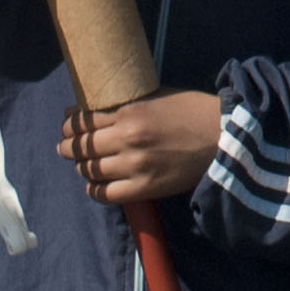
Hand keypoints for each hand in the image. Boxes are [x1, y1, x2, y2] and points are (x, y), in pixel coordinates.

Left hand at [59, 87, 220, 205]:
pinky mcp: (144, 188)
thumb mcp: (159, 96)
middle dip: (68, 146)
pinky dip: (94, 190)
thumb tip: (96, 111)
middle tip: (65, 147)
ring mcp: (134, 166)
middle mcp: (127, 138)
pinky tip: (95, 184)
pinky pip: (105, 194)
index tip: (66, 125)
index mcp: (130, 111)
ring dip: (81, 167)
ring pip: (90, 170)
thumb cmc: (193, 111)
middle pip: (81, 146)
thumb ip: (128, 104)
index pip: (84, 120)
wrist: (224, 138)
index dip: (69, 124)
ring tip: (82, 164)